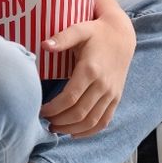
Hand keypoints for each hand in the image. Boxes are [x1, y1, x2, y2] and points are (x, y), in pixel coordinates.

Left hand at [39, 14, 135, 136]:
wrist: (122, 36)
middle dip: (60, 121)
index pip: (70, 97)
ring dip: (72, 129)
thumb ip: (62, 37)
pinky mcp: (116, 98)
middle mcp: (103, 85)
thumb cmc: (96, 32)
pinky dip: (90, 131)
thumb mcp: (79, 29)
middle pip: (79, 113)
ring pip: (92, 121)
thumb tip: (45, 45)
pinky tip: (74, 133)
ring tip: (55, 128)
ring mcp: (111, 93)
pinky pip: (104, 121)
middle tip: (44, 121)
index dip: (54, 108)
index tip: (40, 109)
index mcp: (90, 70)